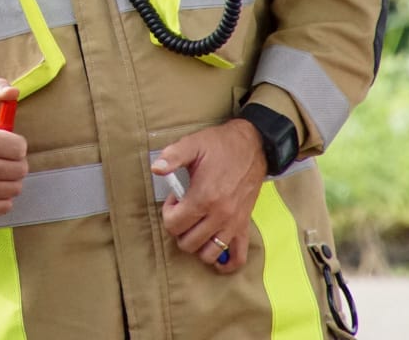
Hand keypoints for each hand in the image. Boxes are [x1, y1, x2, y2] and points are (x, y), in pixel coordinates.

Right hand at [0, 79, 26, 218]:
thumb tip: (13, 91)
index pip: (18, 148)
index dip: (16, 144)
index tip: (6, 142)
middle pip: (19, 170)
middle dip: (16, 163)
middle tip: (3, 158)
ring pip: (14, 189)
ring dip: (11, 180)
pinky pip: (5, 206)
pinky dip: (3, 197)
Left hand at [151, 118, 266, 273]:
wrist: (252, 147)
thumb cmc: (220, 146)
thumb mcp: (193, 144)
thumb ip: (172, 156)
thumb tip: (156, 169)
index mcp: (204, 197)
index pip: (174, 225)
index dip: (167, 213)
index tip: (174, 199)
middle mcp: (220, 216)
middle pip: (188, 243)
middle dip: (179, 230)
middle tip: (183, 211)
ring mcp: (234, 224)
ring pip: (208, 254)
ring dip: (197, 245)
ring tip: (195, 226)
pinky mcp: (244, 226)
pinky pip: (238, 258)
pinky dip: (225, 263)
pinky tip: (215, 255)